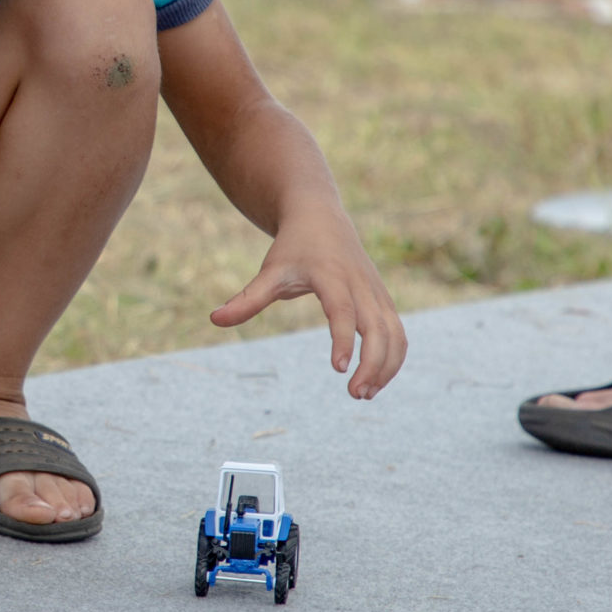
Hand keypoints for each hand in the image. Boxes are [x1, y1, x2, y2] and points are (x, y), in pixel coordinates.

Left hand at [209, 207, 405, 399]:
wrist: (320, 217)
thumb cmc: (293, 248)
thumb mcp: (270, 271)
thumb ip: (247, 299)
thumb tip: (214, 319)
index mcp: (332, 277)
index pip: (344, 312)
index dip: (343, 340)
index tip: (339, 369)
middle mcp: (361, 285)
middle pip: (379, 328)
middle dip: (373, 364)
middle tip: (354, 395)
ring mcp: (377, 293)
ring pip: (395, 333)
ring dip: (387, 366)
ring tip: (364, 394)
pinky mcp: (384, 300)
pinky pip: (398, 332)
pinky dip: (393, 358)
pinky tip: (376, 380)